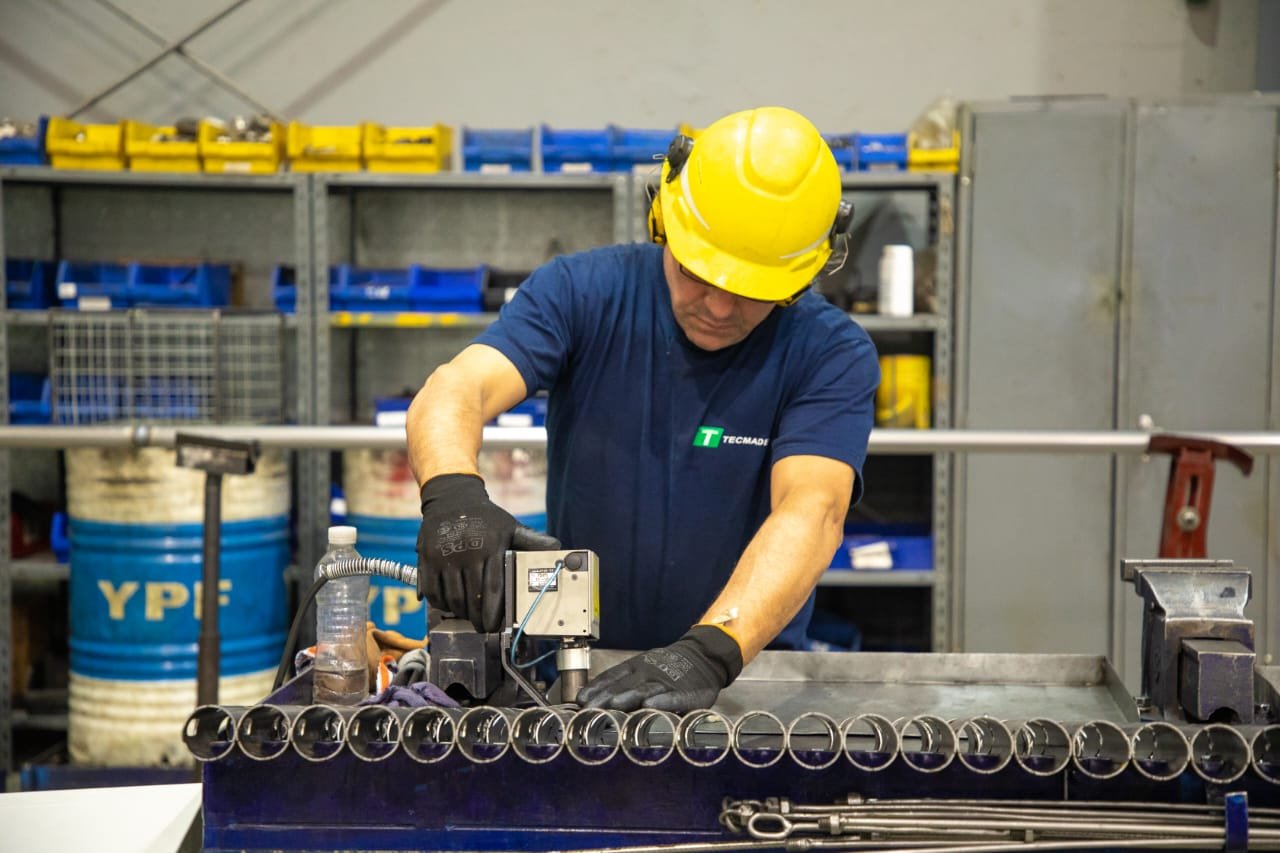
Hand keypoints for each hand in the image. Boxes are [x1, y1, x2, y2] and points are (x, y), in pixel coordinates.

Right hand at [417, 473, 559, 632]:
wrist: (452, 498)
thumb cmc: (485, 518)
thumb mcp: (509, 526)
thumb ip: (531, 541)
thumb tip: (557, 548)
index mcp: (491, 546)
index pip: (494, 588)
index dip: (494, 612)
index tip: (494, 625)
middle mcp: (467, 551)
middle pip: (472, 597)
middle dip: (477, 618)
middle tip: (481, 627)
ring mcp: (444, 555)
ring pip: (452, 597)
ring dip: (460, 612)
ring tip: (467, 615)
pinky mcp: (426, 557)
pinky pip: (431, 590)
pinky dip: (440, 603)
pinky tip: (448, 604)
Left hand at [576, 625, 743, 712]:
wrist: (702, 655)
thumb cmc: (666, 668)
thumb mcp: (642, 668)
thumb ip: (622, 683)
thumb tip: (592, 699)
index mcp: (635, 667)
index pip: (611, 677)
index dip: (595, 688)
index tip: (579, 701)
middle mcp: (647, 673)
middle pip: (623, 686)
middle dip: (604, 698)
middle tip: (588, 709)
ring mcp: (666, 682)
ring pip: (644, 689)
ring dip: (628, 697)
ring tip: (614, 705)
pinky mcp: (686, 692)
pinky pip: (673, 697)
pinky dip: (662, 701)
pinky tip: (651, 706)